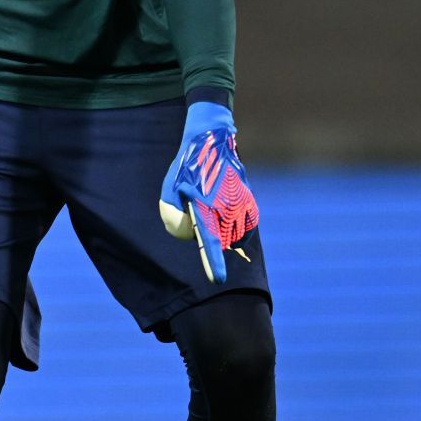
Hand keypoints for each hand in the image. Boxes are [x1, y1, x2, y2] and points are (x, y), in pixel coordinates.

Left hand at [159, 101, 258, 283]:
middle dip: (211, 238)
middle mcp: (226, 207)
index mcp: (205, 206)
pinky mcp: (249, 201)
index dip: (213, 262)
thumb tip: (188, 234)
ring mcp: (241, 204)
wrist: (211, 141)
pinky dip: (235, 226)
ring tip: (211, 207)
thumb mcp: (170, 190)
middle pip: (221, 240)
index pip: (209, 241)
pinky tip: (225, 213)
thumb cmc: (186, 168)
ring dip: (224, 232)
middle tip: (199, 210)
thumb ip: (172, 215)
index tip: (218, 280)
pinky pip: (244, 226)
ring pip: (235, 234)